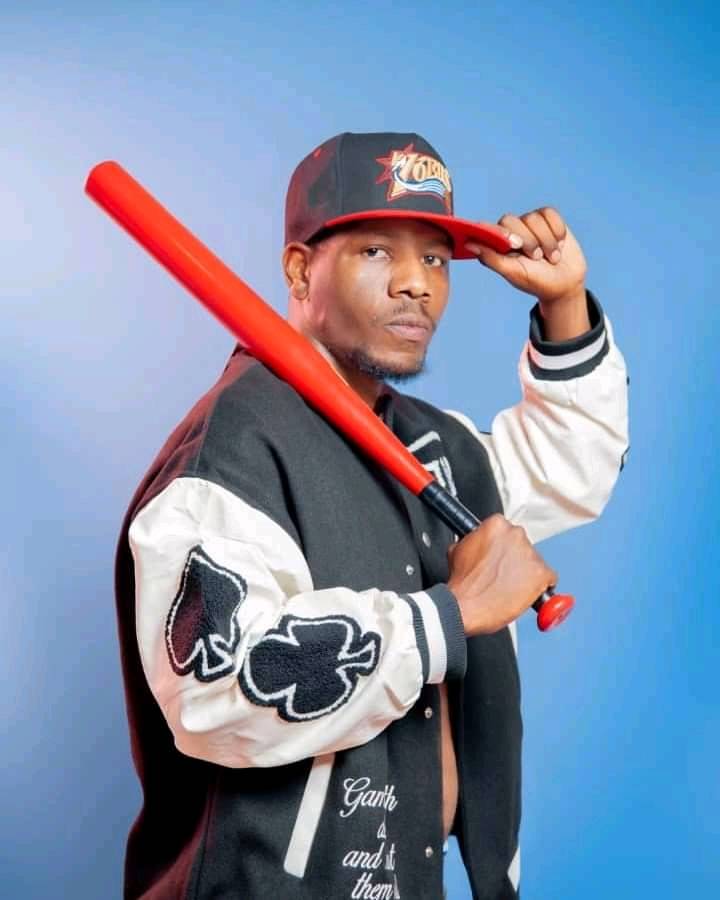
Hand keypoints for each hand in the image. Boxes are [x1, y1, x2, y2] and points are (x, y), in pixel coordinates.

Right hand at [447, 514, 557, 635]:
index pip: (508, 531)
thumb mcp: (459, 550)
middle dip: (515, 559)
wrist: (463, 607)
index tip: (500, 558)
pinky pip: (549, 579)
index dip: (503, 548)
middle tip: (504, 575)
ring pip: (536, 561)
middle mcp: (516, 535)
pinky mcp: (541, 574)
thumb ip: (476, 541)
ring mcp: (530, 554)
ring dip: (526, 573)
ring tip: (510, 588)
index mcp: (497, 525)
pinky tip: (527, 595)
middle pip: (523, 545)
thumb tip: (482, 545)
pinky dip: (541, 588)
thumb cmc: (461, 583)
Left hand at [466, 207, 586, 305]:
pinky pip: (549, 214)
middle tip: (536, 258)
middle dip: (528, 242)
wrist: (565, 282)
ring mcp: (529, 223)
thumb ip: (491, 258)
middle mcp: (511, 230)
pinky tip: (559, 244)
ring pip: (533, 218)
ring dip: (546, 241)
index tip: (516, 246)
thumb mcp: (513, 273)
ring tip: (551, 257)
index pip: (490, 229)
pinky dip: (557, 231)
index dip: (503, 235)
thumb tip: (469, 244)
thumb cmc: (536, 281)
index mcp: (497, 245)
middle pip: (512, 221)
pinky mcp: (547, 218)